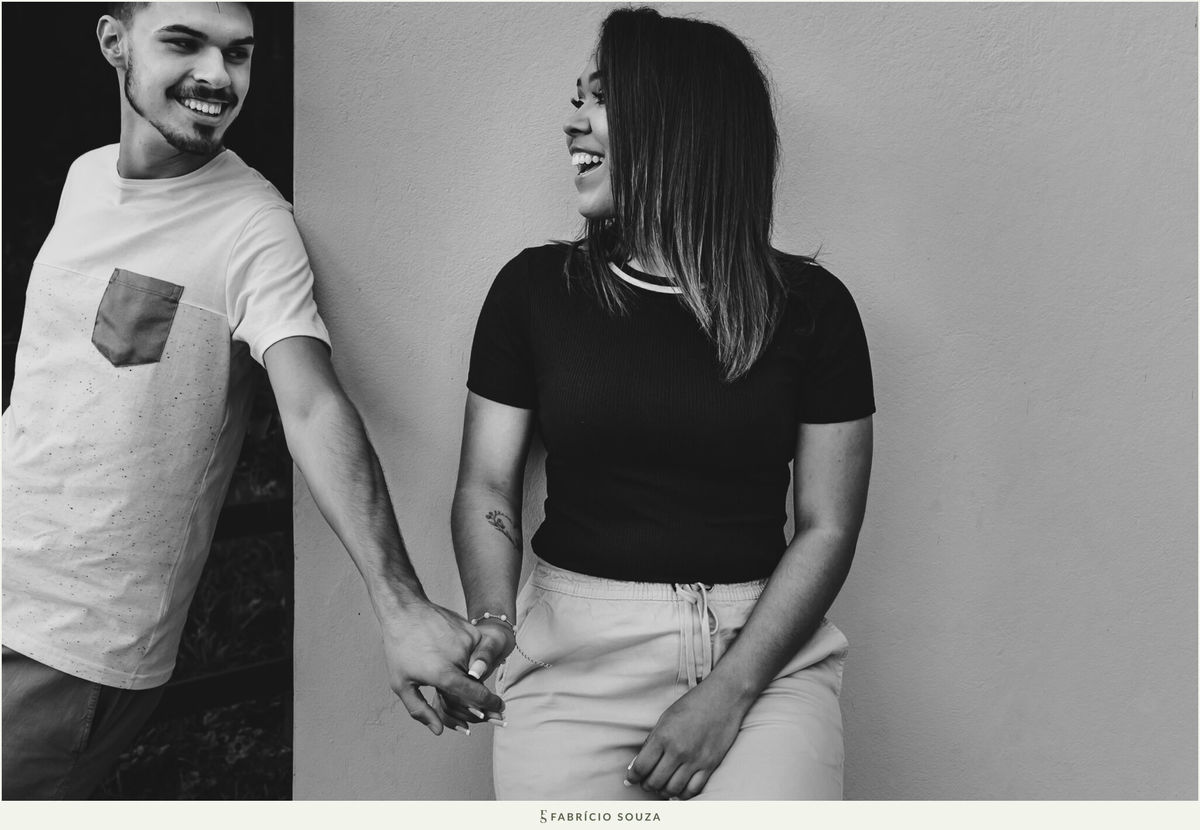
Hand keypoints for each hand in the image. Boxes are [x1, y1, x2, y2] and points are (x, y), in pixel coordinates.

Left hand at [378, 599, 504, 734]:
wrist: (405, 611)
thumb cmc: (400, 649)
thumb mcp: (401, 684)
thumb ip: (420, 710)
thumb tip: (438, 730)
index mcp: (444, 675)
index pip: (476, 696)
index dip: (489, 706)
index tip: (497, 710)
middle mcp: (460, 658)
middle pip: (475, 683)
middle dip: (471, 690)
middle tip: (452, 683)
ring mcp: (467, 641)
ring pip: (474, 666)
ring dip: (465, 670)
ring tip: (440, 660)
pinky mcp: (470, 630)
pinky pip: (474, 649)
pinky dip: (465, 654)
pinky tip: (444, 647)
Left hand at [624, 676, 752, 799]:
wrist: (724, 697)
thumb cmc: (692, 704)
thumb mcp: (666, 718)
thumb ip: (652, 742)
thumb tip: (637, 765)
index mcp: (663, 736)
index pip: (641, 767)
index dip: (633, 777)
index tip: (632, 779)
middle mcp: (678, 750)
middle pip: (655, 782)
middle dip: (646, 785)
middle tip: (646, 782)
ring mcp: (695, 759)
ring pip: (672, 789)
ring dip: (663, 791)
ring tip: (661, 786)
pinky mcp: (710, 765)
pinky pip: (693, 790)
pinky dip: (682, 794)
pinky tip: (678, 789)